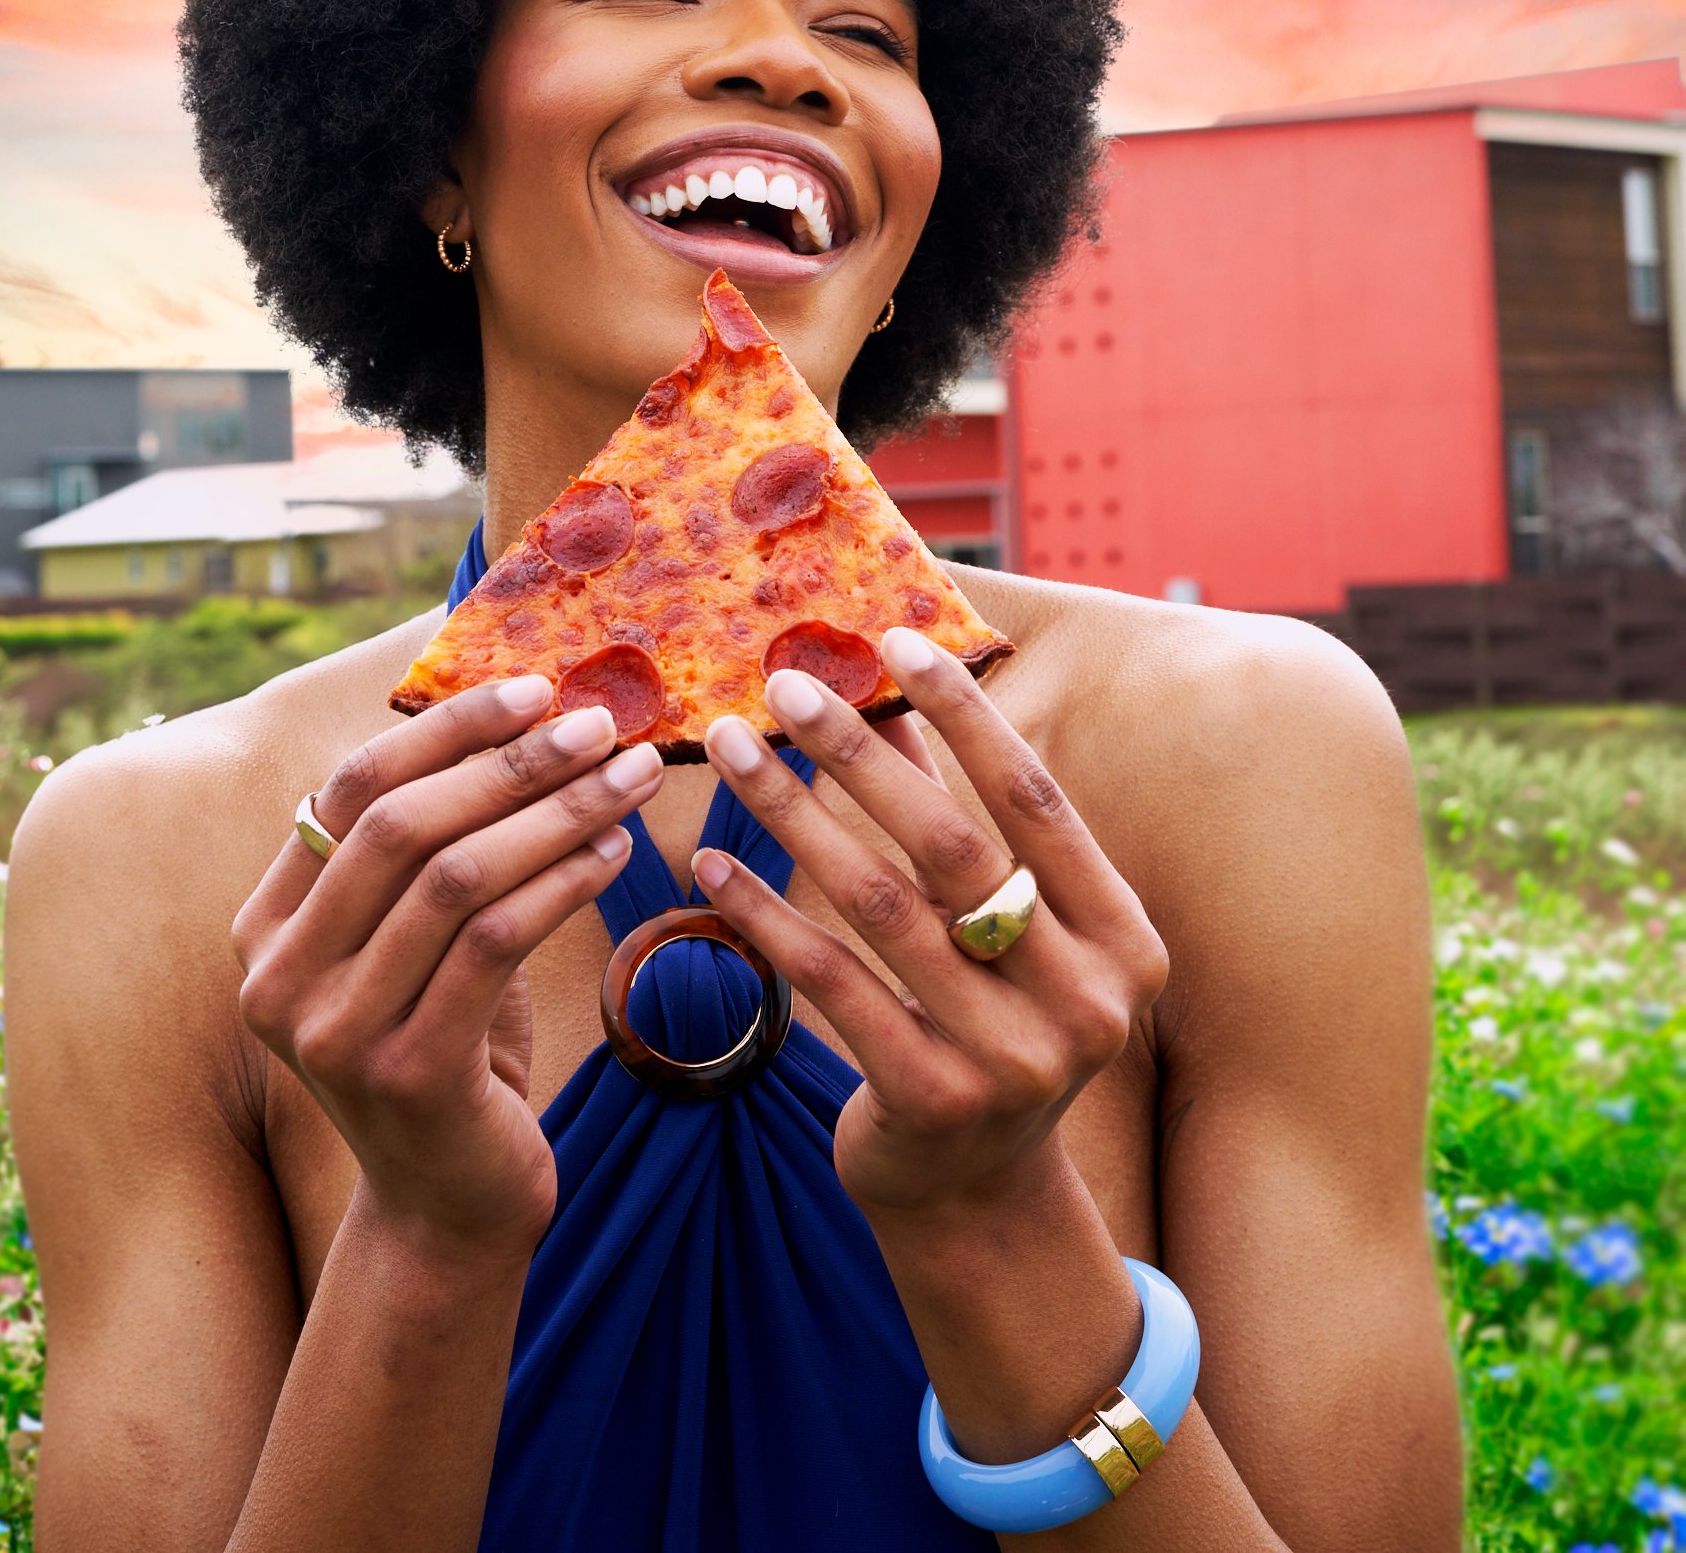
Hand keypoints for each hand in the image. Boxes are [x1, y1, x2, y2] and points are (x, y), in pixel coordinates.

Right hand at [232, 678, 662, 1258]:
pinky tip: (616, 854)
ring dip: (555, 814)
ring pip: (456, 878)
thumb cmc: (448, 1046)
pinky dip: (562, 883)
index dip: (443, 729)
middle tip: (599, 726)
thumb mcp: (415, 943)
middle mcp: (280, 978)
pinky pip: (495, 944)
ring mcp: (335, 1033)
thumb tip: (515, 713)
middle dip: (508, 762)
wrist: (449, 1209)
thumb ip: (425, 850)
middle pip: (400, 825)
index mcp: (268, 925)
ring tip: (630, 778)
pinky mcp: (407, 1074)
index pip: (349, 788)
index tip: (532, 687)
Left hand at [695, 630, 1167, 1222]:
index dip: (966, 714)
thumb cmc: (987, 1026)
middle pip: (951, 844)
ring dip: (792, 815)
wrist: (974, 1196)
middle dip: (858, 751)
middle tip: (784, 683)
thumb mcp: (1010, 935)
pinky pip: (830, 982)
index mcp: (1122, 939)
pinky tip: (713, 861)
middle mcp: (1082, 1000)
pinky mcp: (930, 1100)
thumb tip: (891, 694)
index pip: (1035, 799)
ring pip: (879, 904)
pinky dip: (765, 913)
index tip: (895, 638)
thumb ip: (966, 826)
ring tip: (730, 750)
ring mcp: (1011, 1059)